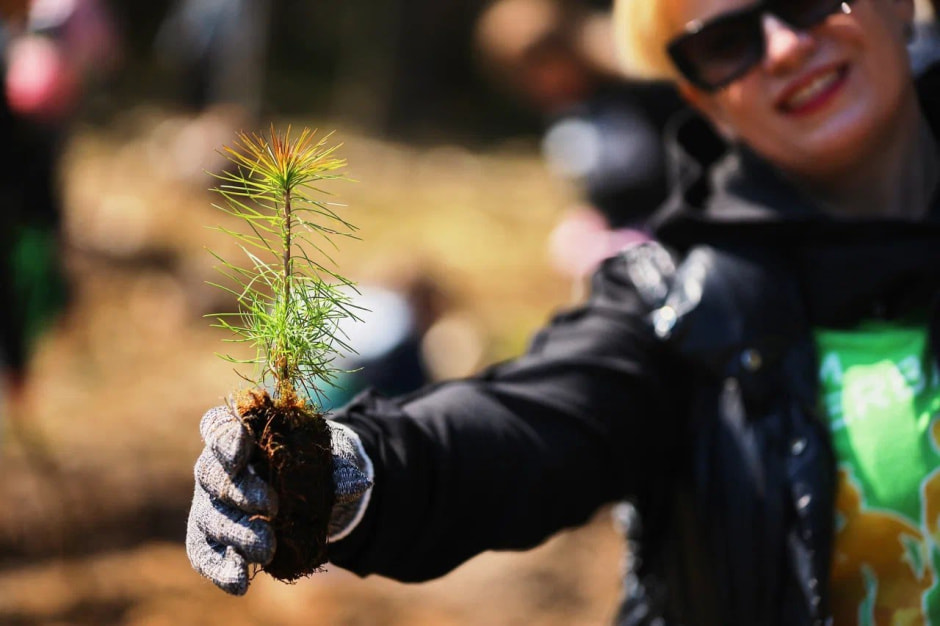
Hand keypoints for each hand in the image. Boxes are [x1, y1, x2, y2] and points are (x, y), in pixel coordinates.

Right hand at [186, 404, 372, 594]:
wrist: (308, 493)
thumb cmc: (311, 464)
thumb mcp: (330, 458)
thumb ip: (340, 466)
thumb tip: (359, 483)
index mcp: (238, 433)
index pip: (218, 426)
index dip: (225, 436)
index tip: (243, 447)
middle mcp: (216, 466)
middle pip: (212, 474)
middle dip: (241, 490)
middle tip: (272, 507)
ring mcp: (209, 503)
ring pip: (210, 516)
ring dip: (236, 533)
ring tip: (266, 549)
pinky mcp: (210, 537)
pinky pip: (205, 553)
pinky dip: (220, 568)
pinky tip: (238, 582)